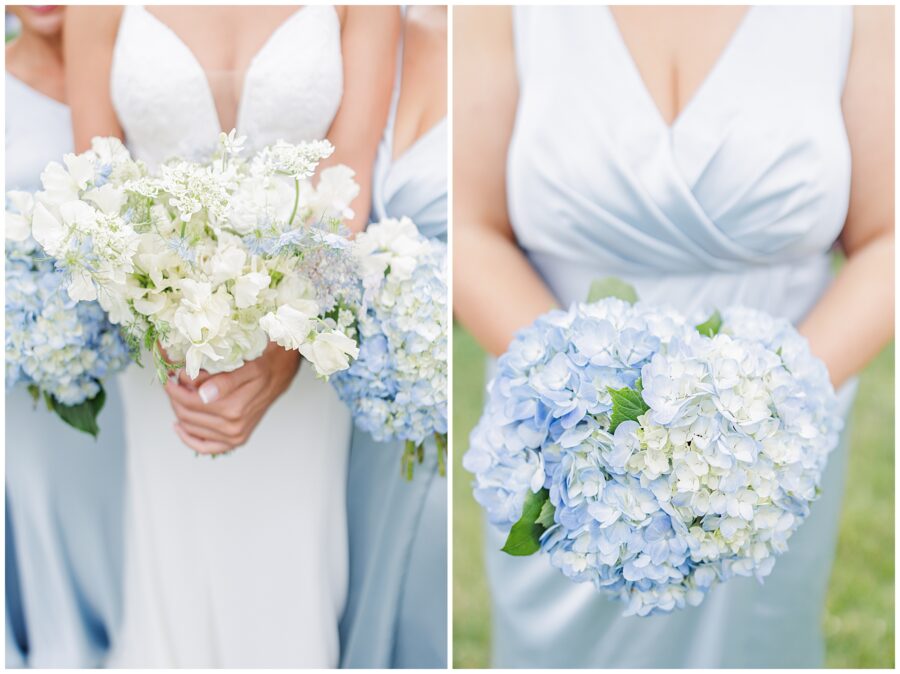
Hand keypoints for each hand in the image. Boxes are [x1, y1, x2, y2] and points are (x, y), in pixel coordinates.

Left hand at [164, 342, 301, 454]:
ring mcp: (234, 437)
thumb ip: (225, 381)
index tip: (170, 377)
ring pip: (191, 428)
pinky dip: (189, 439)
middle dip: (175, 399)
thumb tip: (203, 394)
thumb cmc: (263, 366)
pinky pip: (205, 447)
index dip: (175, 390)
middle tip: (172, 383)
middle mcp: (234, 427)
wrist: (279, 373)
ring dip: (179, 412)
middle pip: (187, 416)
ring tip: (178, 395)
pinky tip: (179, 427)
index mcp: (234, 409)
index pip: (190, 402)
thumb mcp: (247, 366)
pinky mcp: (235, 441)